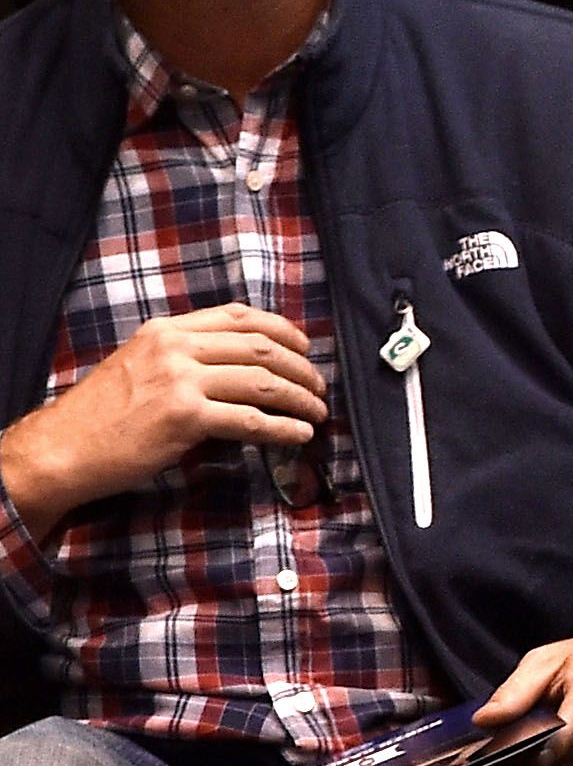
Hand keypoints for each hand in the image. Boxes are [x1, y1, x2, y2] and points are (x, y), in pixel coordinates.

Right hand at [0, 304, 323, 529]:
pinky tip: (298, 435)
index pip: (240, 315)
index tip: (305, 346)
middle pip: (261, 347)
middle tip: (320, 387)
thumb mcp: (139, 364)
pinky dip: (281, 428)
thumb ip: (184, 356)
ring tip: (318, 413)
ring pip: (262, 382)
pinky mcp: (184, 417)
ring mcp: (181, 380)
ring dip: (299, 398)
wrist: (60, 449)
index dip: (283, 330)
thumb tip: (241, 365)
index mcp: (167, 329)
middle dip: (300, 368)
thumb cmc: (99, 414)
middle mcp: (176, 347)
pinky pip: (249, 420)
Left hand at [477, 626, 572, 765]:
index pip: (565, 731)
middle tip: (511, 743)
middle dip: (524, 756)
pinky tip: (559, 755)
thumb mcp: (554, 658)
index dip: (533, 747)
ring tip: (536, 745)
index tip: (505, 752)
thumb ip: (517, 689)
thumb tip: (483, 720)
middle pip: (553, 759)